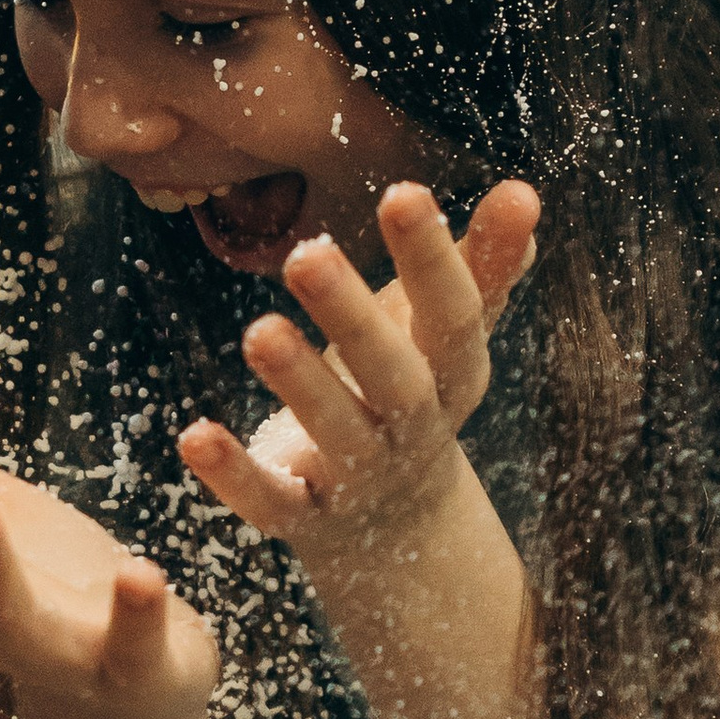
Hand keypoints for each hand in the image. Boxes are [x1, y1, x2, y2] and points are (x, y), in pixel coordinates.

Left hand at [179, 178, 536, 556]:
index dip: (433, 258)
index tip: (404, 192)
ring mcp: (360, 478)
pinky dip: (235, 475)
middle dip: (353, 318)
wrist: (398, 526)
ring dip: (300, 385)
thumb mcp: (446, 332)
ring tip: (259, 332)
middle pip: (393, 376)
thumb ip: (483, 265)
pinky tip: (195, 436)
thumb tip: (523, 192)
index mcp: (454, 373)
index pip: (454, 315)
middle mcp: (415, 428)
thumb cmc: (416, 389)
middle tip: (308, 255)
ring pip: (336, 433)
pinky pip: (272, 500)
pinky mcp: (304, 516)